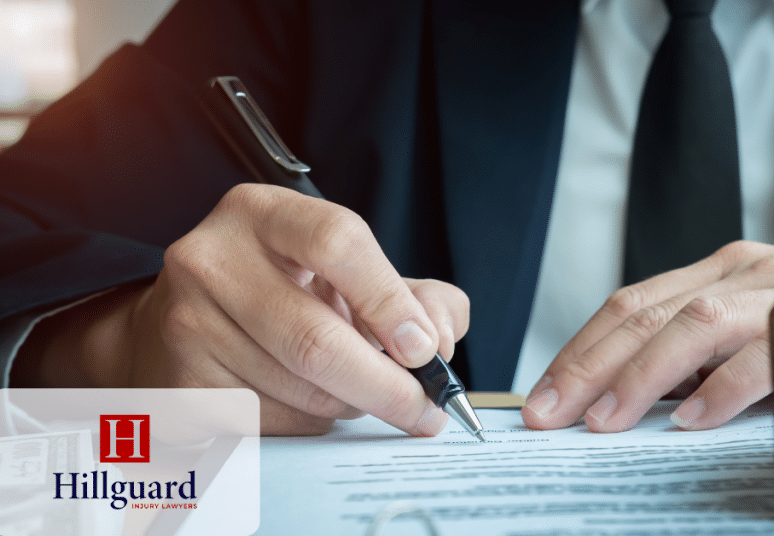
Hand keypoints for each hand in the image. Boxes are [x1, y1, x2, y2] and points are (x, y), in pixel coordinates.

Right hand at [13, 184, 469, 435]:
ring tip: (357, 392)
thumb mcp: (351, 273)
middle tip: (425, 410)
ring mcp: (188, 323)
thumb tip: (439, 339)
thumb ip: (417, 295)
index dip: (389, 301)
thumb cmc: (285, 292)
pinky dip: (309, 424)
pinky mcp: (181, 384)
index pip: (336, 242)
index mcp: (263, 213)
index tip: (424, 349)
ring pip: (300, 390)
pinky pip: (271, 423)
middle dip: (387, 386)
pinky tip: (307, 402)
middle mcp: (213, 259)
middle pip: (316, 338)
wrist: (186, 322)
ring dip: (350, 405)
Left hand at [521, 241, 773, 432]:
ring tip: (605, 421)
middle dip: (588, 365)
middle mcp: (744, 271)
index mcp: (719, 269)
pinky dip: (727, 388)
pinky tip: (695, 421)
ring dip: (642, 376)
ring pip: (696, 323)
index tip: (543, 394)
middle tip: (550, 414)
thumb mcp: (750, 330)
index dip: (580, 348)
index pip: (632, 303)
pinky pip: (770, 354)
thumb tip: (617, 401)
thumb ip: (695, 354)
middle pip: (646, 311)